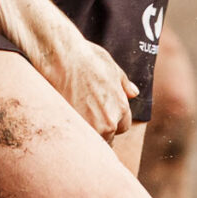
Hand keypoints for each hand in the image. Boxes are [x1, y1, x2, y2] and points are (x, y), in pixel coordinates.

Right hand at [26, 25, 138, 139]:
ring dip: (86, 131)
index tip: (101, 113)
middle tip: (86, 113)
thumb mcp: (112, 68)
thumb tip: (134, 93)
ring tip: (76, 116)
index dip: (112, 120)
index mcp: (121, 108)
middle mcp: (108, 122)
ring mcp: (90, 127)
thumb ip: (124, 85)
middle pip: (108, 136)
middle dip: (100, 128)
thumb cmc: (87, 58)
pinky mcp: (72, 128)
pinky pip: (76, 138)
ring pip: (92, 139)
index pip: (122, 127)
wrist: (62, 57)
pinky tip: (66, 119)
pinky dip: (72, 131)